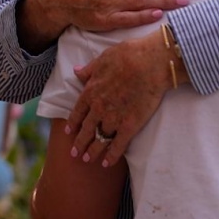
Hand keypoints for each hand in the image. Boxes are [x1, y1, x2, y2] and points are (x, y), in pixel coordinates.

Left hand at [64, 30, 169, 168]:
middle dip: (79, 142)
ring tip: (87, 160)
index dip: (73, 123)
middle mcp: (99, 107)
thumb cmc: (125, 56)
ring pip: (99, 139)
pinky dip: (111, 155)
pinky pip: (118, 145)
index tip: (69, 133)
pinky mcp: (130, 125)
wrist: (149, 63)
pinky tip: (107, 163)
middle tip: (74, 153)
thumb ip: (88, 70)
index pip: (77, 111)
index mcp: (90, 90)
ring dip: (93, 151)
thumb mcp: (101, 59)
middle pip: (86, 129)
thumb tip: (76, 72)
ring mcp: (114, 118)